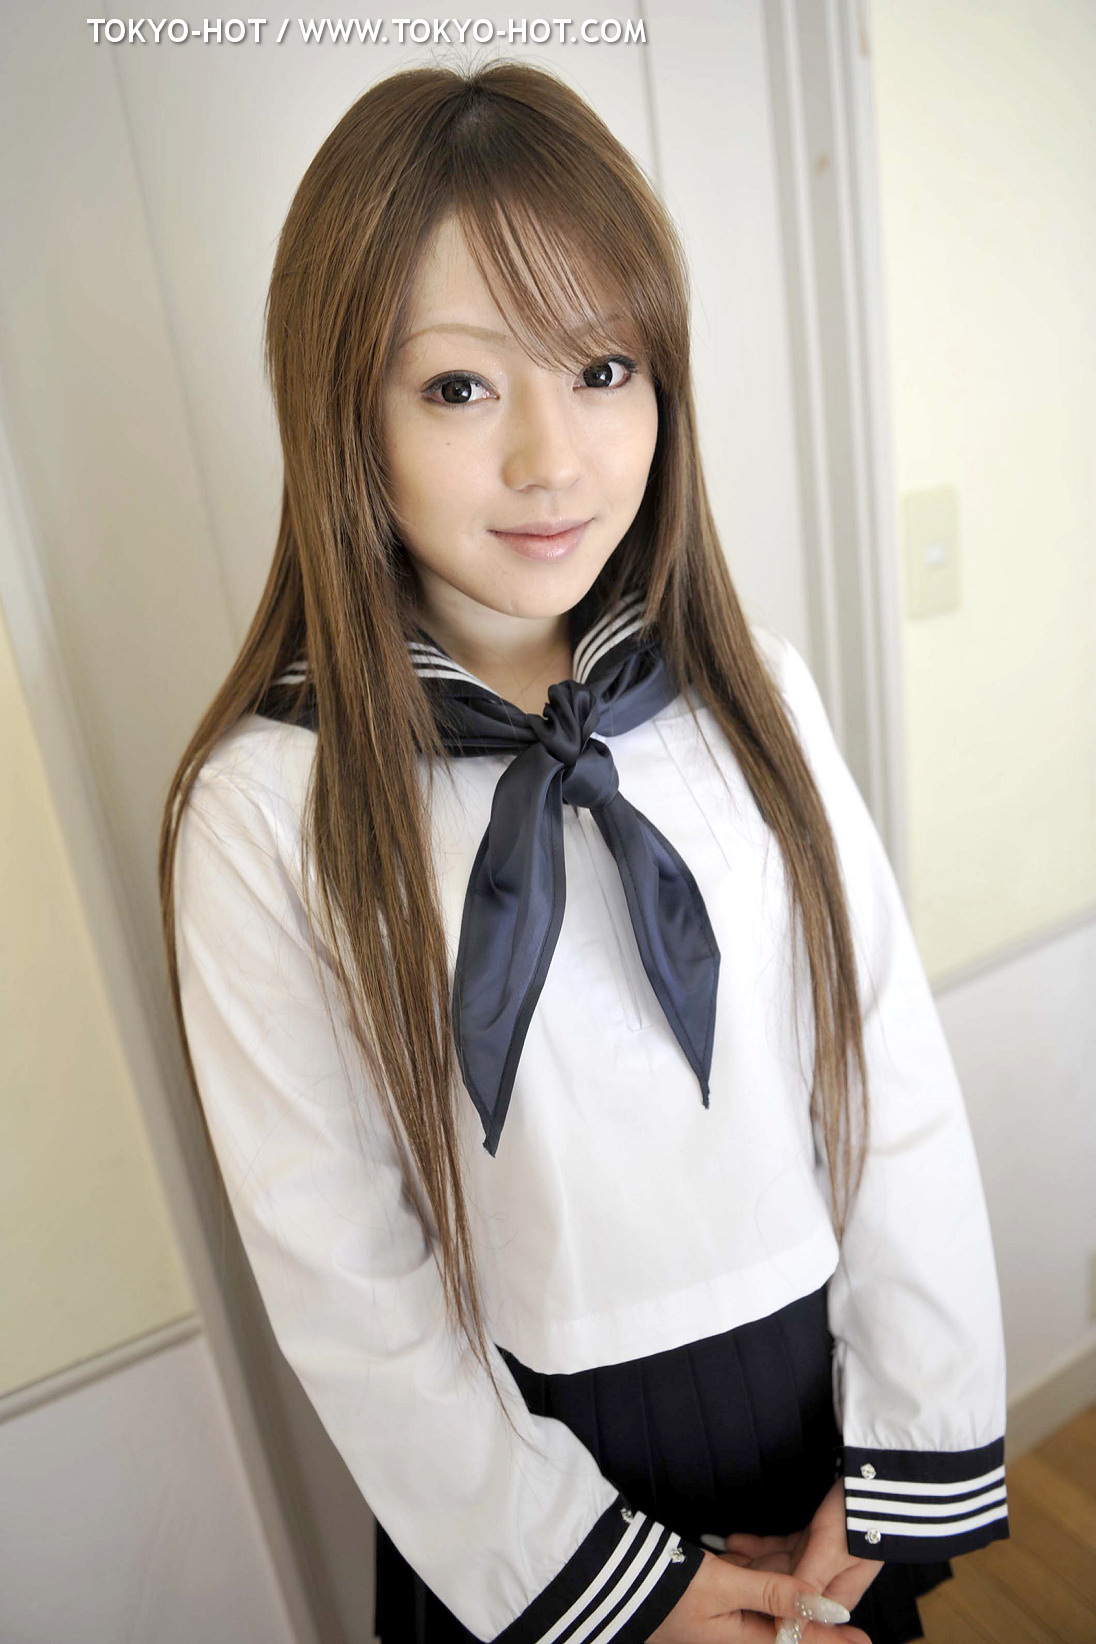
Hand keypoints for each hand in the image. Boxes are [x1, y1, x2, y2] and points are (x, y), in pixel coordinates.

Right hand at [645, 1548, 871, 1641]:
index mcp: (742, 1642)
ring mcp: (725, 1613)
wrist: (615, 1578)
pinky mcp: (713, 1592)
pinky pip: (749, 1580)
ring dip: (785, 1572)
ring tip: (808, 1546)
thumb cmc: (666, 1587)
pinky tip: (754, 1545)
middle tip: (841, 1582)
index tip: (864, 1640)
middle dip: (809, 1598)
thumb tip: (820, 1605)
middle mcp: (738, 1632)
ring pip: (770, 1592)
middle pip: (787, 1618)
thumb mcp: (722, 1587)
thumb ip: (773, 1593)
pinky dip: (758, 1563)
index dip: (831, 1639)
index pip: (797, 1642)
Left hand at [716, 1479, 882, 1626]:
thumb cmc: (856, 1517)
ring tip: (722, 1556)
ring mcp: (819, 1560)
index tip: (735, 1602)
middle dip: (751, 1580)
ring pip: (777, 1566)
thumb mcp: (829, 1554)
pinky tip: (735, 1540)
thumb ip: (805, 1588)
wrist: (875, 1481)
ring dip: (750, 1561)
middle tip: (721, 1572)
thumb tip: (787, 1630)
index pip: (793, 1612)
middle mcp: (827, 1583)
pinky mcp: (815, 1539)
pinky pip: (781, 1547)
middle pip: (781, 1588)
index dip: (764, 1608)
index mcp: (836, 1597)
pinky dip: (759, 1545)